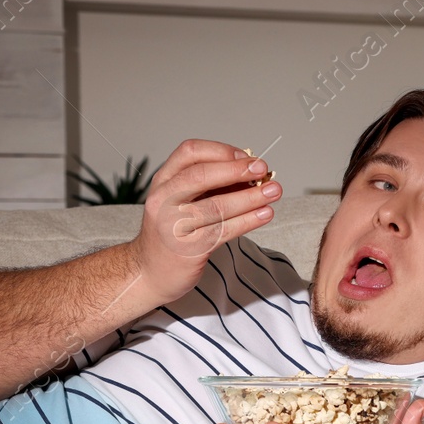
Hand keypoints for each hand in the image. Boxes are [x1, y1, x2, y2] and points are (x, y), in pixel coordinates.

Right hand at [131, 139, 282, 305]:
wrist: (150, 272)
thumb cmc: (172, 232)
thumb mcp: (182, 201)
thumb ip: (209, 186)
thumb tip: (251, 173)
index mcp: (163, 181)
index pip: (190, 152)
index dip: (221, 151)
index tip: (247, 157)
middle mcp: (164, 200)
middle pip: (201, 176)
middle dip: (236, 170)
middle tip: (263, 170)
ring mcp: (173, 225)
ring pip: (216, 205)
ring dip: (250, 197)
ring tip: (273, 192)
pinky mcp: (188, 249)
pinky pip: (224, 230)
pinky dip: (248, 220)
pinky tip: (265, 214)